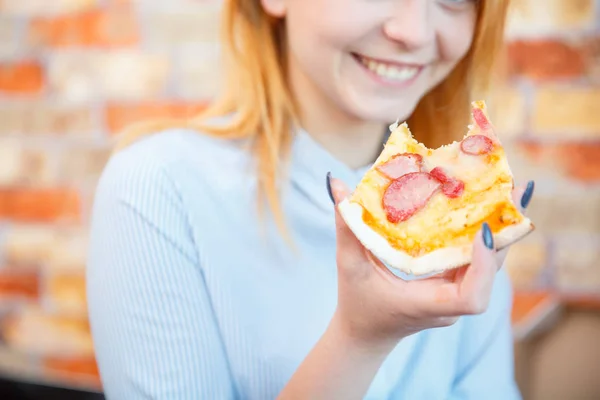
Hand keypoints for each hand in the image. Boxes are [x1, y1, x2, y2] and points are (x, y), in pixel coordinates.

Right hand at [327, 174, 533, 350]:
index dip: (484, 266)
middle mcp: (450, 303)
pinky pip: (478, 261)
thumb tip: (336, 182)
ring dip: (501, 230)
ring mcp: (455, 296)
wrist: (365, 334)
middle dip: (504, 233)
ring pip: (490, 266)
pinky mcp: (454, 286)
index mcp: (428, 305)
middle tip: (513, 191)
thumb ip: (346, 226)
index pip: (471, 298)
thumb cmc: (356, 303)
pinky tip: (489, 207)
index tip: (483, 231)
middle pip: (491, 274)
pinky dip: (486, 236)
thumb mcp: (348, 265)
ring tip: (509, 192)